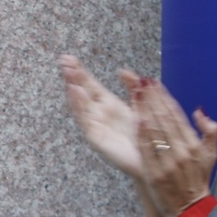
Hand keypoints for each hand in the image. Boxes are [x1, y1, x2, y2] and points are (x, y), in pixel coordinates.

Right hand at [58, 55, 146, 178]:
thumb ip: (133, 87)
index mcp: (109, 104)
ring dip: (73, 89)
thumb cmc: (146, 135)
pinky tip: (75, 92)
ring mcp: (96, 125)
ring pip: (80, 104)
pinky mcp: (96, 138)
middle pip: (82, 91)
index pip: (90, 84)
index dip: (80, 71)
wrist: (154, 159)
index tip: (69, 58)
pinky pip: (85, 120)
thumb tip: (122, 71)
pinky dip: (79, 106)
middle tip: (63, 60)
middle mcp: (99, 114)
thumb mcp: (140, 105)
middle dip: (72, 76)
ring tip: (67, 73)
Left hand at [130, 77, 216, 216]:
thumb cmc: (198, 179)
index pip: (177, 115)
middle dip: (152, 98)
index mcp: (194, 145)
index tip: (154, 82)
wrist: (190, 209)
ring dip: (145, 110)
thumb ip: (209, 131)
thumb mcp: (211, 155)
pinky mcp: (155, 174)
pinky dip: (142, 134)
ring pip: (155, 131)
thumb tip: (199, 110)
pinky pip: (147, 150)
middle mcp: (182, 152)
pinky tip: (136, 119)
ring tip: (136, 92)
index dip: (165, 97)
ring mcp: (168, 163)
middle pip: (165, 119)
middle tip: (142, 81)